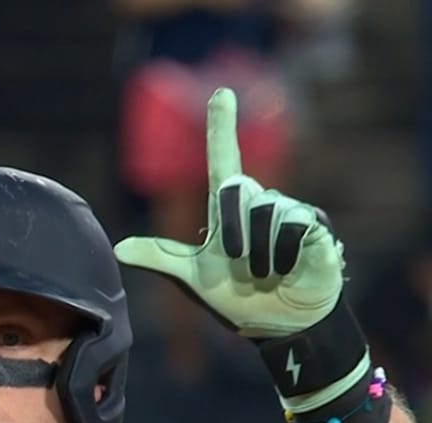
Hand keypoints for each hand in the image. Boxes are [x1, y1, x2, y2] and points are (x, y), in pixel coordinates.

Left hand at [114, 87, 344, 340]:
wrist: (279, 322)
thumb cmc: (236, 298)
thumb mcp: (193, 279)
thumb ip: (160, 258)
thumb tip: (118, 248)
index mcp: (228, 210)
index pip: (223, 159)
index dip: (221, 126)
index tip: (221, 92)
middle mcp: (258, 203)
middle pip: (236, 192)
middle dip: (232, 236)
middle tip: (240, 265)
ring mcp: (288, 212)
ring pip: (265, 214)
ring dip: (259, 255)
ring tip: (267, 272)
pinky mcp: (313, 226)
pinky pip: (293, 229)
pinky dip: (284, 257)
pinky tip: (291, 269)